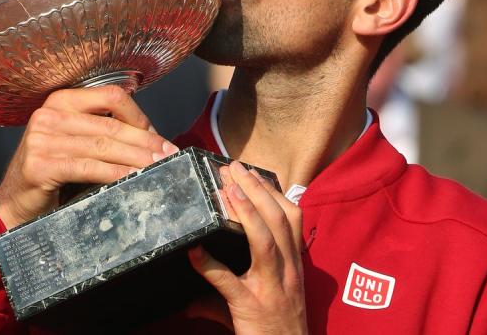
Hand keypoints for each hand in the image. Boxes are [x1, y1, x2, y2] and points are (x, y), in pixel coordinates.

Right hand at [0, 86, 178, 228]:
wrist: (15, 203)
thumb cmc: (52, 171)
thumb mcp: (76, 142)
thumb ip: (103, 133)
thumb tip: (152, 139)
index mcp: (61, 100)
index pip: (111, 97)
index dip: (140, 116)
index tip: (159, 138)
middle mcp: (49, 114)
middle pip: (111, 125)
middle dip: (145, 142)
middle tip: (168, 155)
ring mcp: (42, 139)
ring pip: (103, 146)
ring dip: (136, 159)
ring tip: (158, 167)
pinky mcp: (40, 165)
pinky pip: (88, 167)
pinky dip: (114, 173)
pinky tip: (131, 178)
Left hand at [189, 161, 306, 334]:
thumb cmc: (277, 331)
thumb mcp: (266, 303)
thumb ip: (230, 293)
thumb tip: (193, 298)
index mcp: (293, 266)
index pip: (292, 218)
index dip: (274, 192)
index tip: (255, 173)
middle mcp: (287, 272)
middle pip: (278, 221)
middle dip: (257, 190)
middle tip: (234, 168)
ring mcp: (270, 289)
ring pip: (263, 242)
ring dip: (245, 212)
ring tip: (227, 189)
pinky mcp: (251, 307)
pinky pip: (227, 283)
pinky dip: (209, 265)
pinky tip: (193, 251)